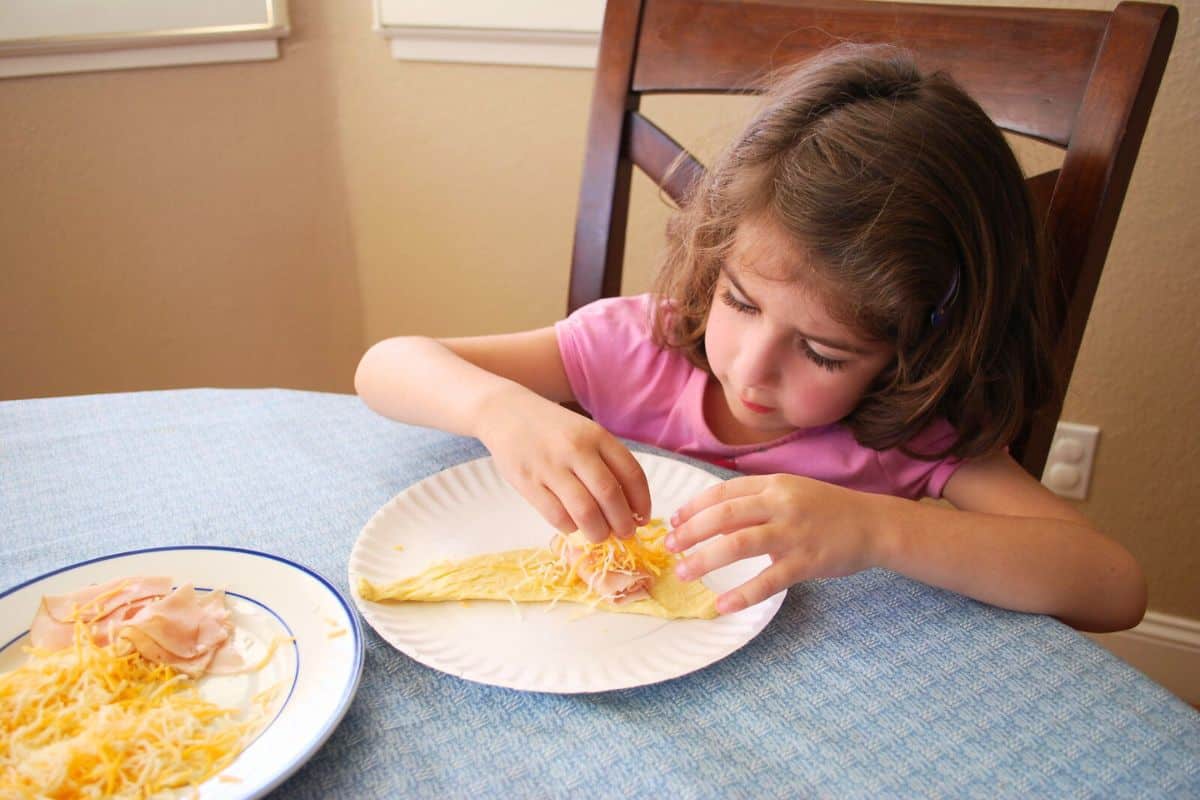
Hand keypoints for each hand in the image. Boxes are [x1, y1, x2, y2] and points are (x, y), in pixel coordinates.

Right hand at [475, 389, 650, 542]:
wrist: (505, 411)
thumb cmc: (552, 428)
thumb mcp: (585, 432)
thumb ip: (605, 461)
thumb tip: (628, 505)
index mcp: (596, 436)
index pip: (631, 473)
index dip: (642, 501)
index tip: (643, 517)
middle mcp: (576, 449)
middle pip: (610, 495)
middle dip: (622, 523)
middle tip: (624, 534)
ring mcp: (550, 466)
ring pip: (585, 510)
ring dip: (598, 531)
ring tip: (600, 535)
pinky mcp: (527, 482)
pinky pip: (556, 515)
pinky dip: (570, 527)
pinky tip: (573, 525)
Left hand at [666, 474, 885, 613]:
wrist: (873, 524)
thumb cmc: (826, 510)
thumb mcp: (790, 493)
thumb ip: (755, 502)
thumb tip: (712, 520)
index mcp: (773, 485)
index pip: (723, 492)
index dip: (694, 507)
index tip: (674, 521)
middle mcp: (780, 504)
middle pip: (723, 515)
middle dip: (690, 532)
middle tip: (669, 547)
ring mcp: (793, 533)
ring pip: (738, 544)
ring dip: (705, 559)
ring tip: (684, 573)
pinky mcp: (806, 562)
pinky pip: (768, 580)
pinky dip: (742, 594)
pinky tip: (722, 604)